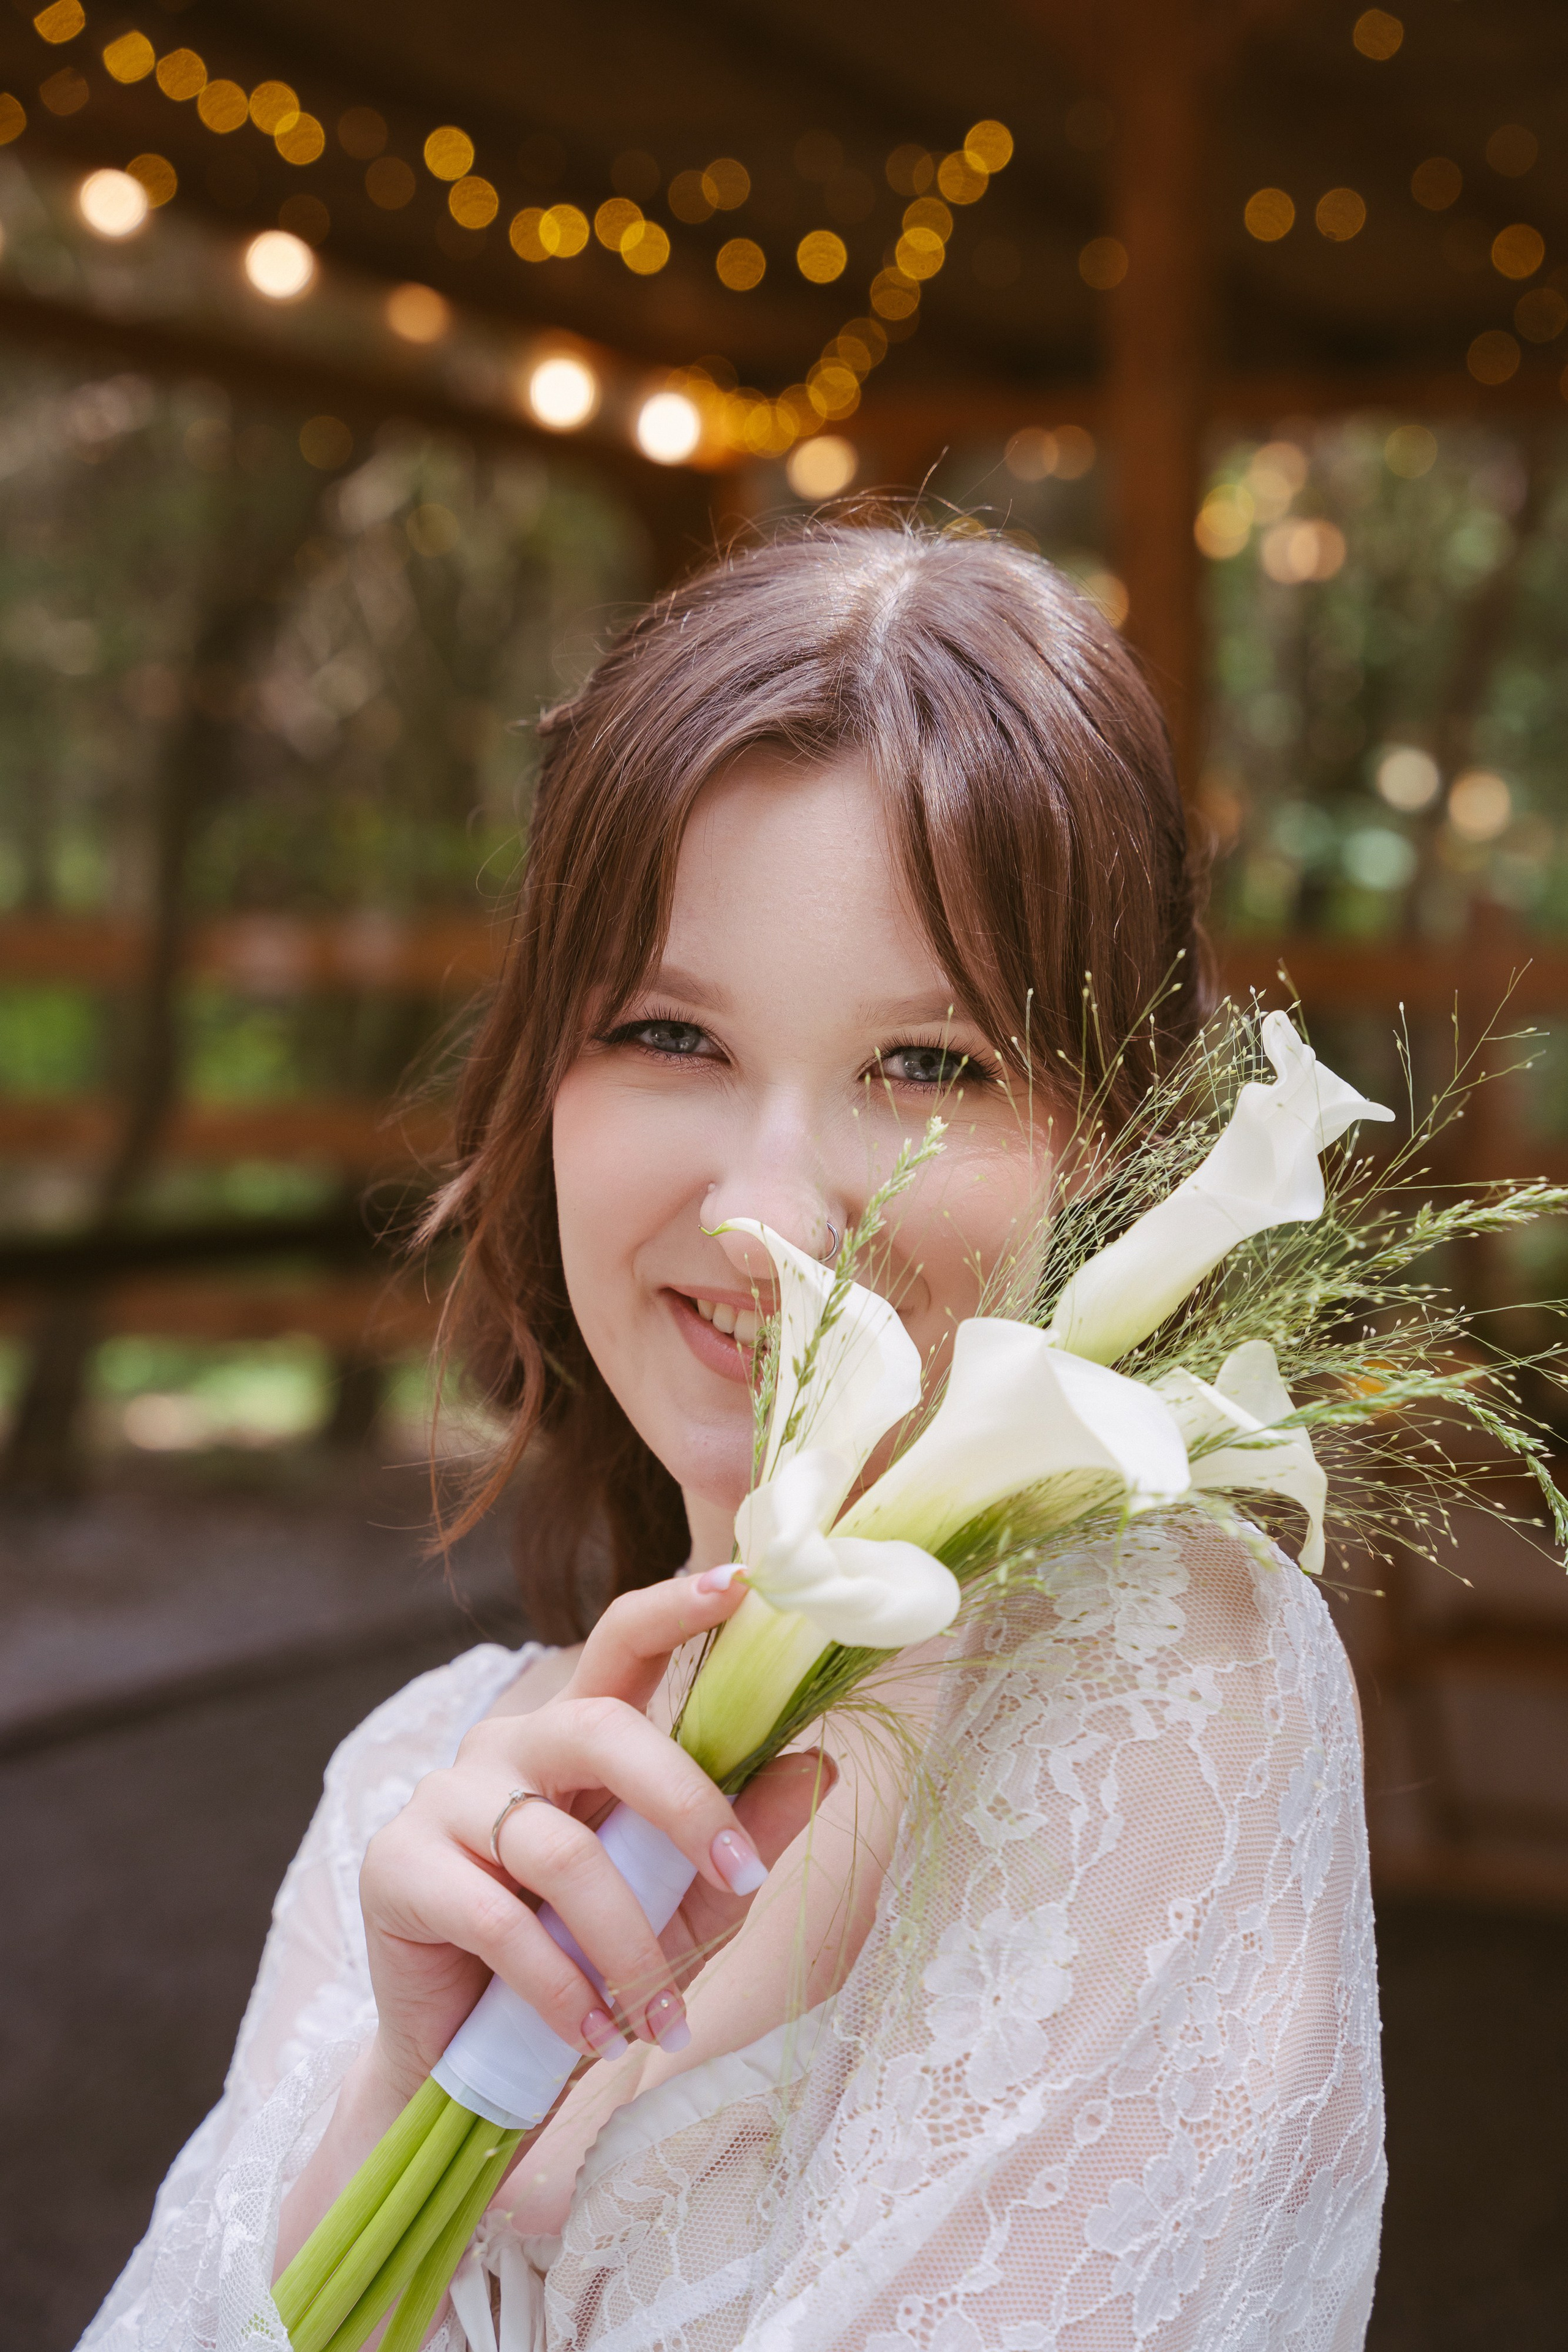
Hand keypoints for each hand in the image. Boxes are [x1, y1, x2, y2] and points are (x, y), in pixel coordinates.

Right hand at [357, 1572, 820, 2104]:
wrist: (476, 2067)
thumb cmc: (589, 1968)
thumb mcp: (687, 1903)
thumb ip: (743, 1835)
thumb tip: (824, 1765)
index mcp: (577, 1737)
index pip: (623, 1644)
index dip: (676, 1608)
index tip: (745, 1586)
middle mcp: (509, 1744)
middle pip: (601, 1727)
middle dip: (684, 1803)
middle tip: (740, 1880)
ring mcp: (446, 1798)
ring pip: (562, 1850)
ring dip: (628, 1945)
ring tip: (656, 2018)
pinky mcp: (397, 1866)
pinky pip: (499, 1920)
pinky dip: (560, 1987)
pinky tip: (591, 2034)